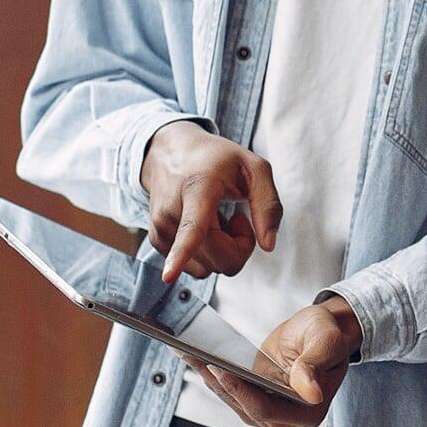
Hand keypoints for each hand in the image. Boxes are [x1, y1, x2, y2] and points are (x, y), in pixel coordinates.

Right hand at [141, 120, 282, 283]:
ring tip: (218, 218)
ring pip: (209, 269)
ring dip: (224, 250)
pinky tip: (205, 226)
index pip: (191, 228)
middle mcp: (172, 212)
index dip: (181, 253)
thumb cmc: (216, 159)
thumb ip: (269, 204)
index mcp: (197, 190)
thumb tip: (268, 246)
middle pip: (218, 259)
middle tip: (239, 218)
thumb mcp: (254, 167)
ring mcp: (161, 230)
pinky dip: (209, 253)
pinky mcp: (157, 243)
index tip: (169, 275)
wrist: (171, 152)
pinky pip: (197, 268)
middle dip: (240, 247)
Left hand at [183, 298, 361, 426]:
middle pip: (243, 408)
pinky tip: (195, 355)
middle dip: (217, 383)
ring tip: (188, 351)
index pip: (265, 409)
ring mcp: (269, 411)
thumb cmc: (326, 334)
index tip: (220, 369)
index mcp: (309, 411)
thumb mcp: (326, 342)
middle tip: (195, 356)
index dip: (240, 391)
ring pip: (232, 400)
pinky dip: (212, 374)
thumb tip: (311, 392)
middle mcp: (288, 419)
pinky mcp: (254, 399)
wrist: (318, 331)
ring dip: (208, 377)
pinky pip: (230, 391)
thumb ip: (315, 365)